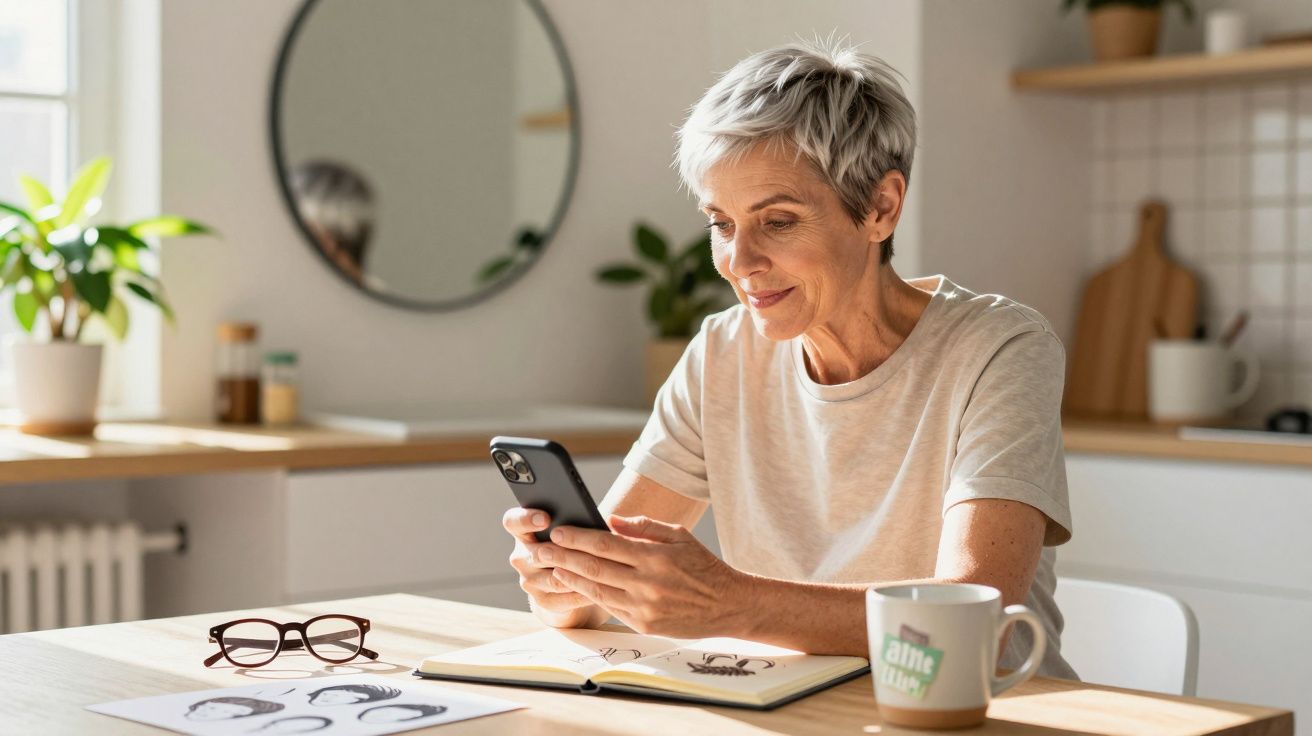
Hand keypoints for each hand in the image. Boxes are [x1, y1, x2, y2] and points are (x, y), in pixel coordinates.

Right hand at [502, 507, 606, 627]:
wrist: (567, 582)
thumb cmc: (572, 544)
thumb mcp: (570, 530)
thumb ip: (578, 522)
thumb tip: (607, 519)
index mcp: (522, 532)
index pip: (513, 522)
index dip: (526, 519)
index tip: (546, 518)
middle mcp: (520, 557)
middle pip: (537, 553)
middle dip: (562, 552)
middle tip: (583, 547)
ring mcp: (529, 581)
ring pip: (554, 578)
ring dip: (577, 574)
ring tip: (601, 568)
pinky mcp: (543, 601)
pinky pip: (566, 597)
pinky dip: (585, 591)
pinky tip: (603, 586)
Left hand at [543, 515, 749, 638]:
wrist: (727, 605)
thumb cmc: (703, 565)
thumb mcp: (679, 535)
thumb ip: (644, 526)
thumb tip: (611, 520)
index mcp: (655, 556)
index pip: (606, 544)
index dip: (577, 538)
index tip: (558, 531)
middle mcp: (647, 583)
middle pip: (594, 567)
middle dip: (562, 557)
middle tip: (540, 550)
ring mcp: (644, 607)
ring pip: (597, 589)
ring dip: (569, 578)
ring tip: (550, 567)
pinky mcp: (643, 624)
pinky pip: (609, 607)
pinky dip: (589, 594)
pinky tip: (575, 584)